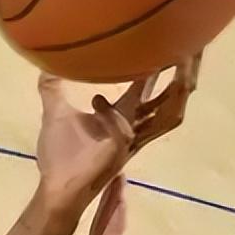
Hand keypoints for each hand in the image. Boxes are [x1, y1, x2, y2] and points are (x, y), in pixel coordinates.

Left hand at [36, 52, 200, 213]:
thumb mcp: (55, 114)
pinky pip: (124, 130)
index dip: (157, 70)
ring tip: (158, 69)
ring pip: (162, 116)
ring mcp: (128, 143)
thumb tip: (46, 66)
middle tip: (187, 53)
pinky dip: (112, 114)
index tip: (166, 46)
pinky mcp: (117, 154)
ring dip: (164, 94)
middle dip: (181, 79)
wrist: (54, 188)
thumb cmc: (59, 156)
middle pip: (168, 102)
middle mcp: (131, 129)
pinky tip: (96, 101)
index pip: (146, 90)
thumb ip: (52, 89)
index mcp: (121, 118)